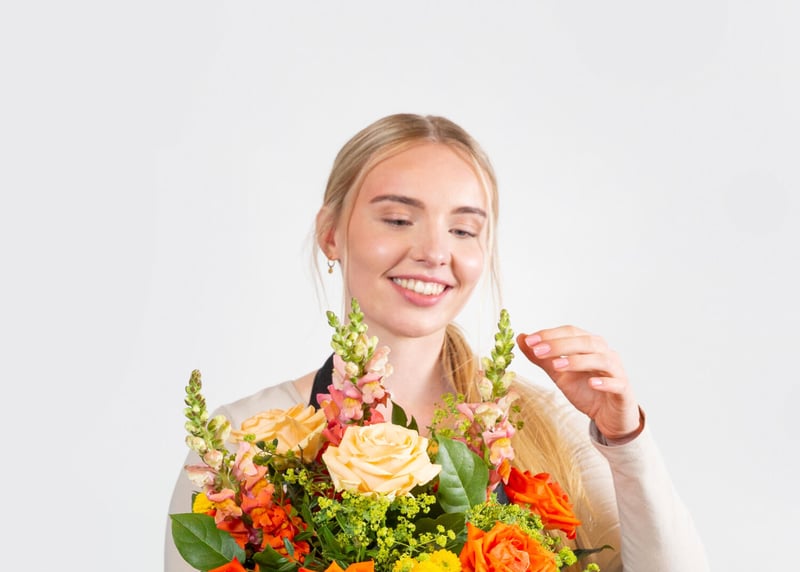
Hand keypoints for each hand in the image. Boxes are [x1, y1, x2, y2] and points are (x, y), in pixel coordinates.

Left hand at [516, 326, 641, 439]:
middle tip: (538, 350)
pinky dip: (605, 382)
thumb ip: (541, 358)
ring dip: (578, 361)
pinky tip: (591, 383)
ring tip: (556, 366)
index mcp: (589, 345)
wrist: (608, 417)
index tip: (529, 341)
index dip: (550, 334)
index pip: (571, 331)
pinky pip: (617, 383)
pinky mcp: (623, 391)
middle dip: (560, 345)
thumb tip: (522, 338)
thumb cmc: (585, 391)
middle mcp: (605, 353)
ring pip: (601, 359)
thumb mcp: (558, 374)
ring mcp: (616, 371)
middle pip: (585, 341)